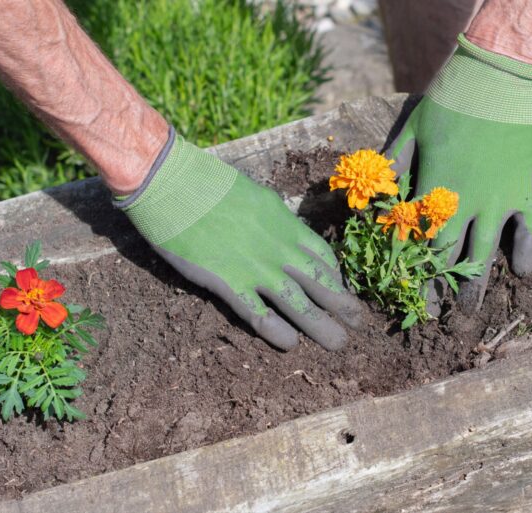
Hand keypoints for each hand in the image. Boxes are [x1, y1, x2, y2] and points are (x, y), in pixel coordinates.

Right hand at [116, 129, 362, 350]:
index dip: (336, 278)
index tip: (340, 291)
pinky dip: (277, 332)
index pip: (322, 258)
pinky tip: (289, 344)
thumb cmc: (208, 183)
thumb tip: (282, 229)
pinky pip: (259, 315)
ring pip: (299, 303)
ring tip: (338, 343)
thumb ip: (272, 218)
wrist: (173, 183)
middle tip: (358, 323)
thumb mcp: (255, 196)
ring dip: (321, 326)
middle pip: (320, 283)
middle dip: (343, 305)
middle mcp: (279, 248)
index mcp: (285, 224)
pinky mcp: (228, 283)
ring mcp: (256, 268)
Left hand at [388, 35, 531, 314]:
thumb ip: (392, 168)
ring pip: (486, 253)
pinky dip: (526, 251)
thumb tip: (372, 200)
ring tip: (470, 313)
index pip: (417, 243)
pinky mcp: (526, 191)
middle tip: (434, 321)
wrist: (497, 77)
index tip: (403, 296)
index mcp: (433, 192)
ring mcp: (499, 200)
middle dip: (438, 291)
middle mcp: (466, 204)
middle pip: (449, 258)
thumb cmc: (449, 101)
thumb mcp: (410, 130)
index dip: (409, 272)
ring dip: (476, 287)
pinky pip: (528, 229)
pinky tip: (523, 273)